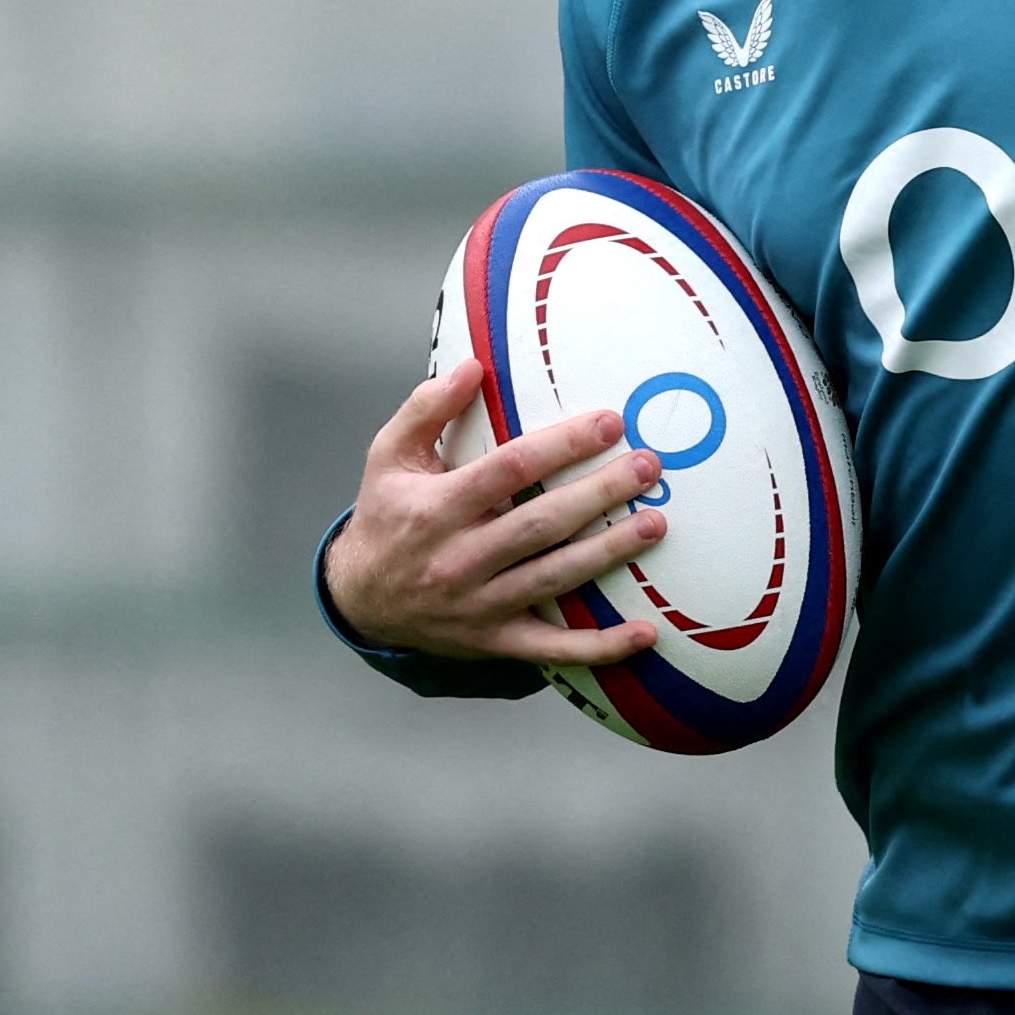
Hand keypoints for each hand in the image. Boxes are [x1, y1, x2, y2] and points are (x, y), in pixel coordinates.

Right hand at [322, 356, 666, 665]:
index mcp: (435, 508)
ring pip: (555, 577)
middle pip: (542, 523)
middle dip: (600, 493)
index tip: (609, 423)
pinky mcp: (495, 640)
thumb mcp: (388, 455)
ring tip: (655, 524)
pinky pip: (553, 648)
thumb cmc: (385, 516)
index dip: (562, 445)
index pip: (509, 470)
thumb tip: (473, 366)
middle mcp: (458, 559)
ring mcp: (479, 605)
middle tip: (647, 466)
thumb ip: (427, 408)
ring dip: (609, 552)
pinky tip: (645, 631)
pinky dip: (600, 645)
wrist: (359, 598)